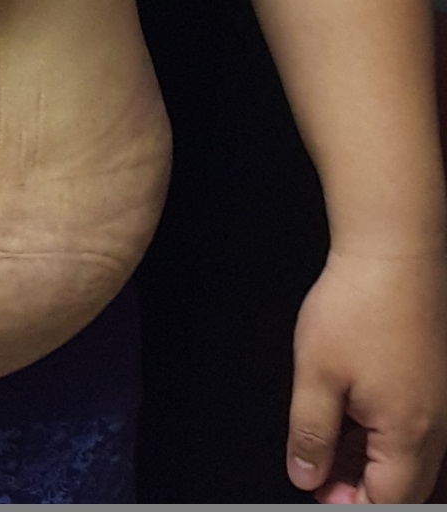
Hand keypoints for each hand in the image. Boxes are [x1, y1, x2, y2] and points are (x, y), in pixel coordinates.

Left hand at [287, 246, 446, 502]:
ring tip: (331, 440)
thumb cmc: (359, 304)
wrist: (394, 252)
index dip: (348, 504)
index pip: (386, 501)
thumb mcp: (316, 373)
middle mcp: (436, 426)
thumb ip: (310, 433)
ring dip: (373, 461)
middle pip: (404, 485)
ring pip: (410, 457)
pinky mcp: (437, 382)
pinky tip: (353, 414)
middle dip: (362, 488)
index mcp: (410, 434)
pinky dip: (385, 433)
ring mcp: (440, 404)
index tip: (317, 490)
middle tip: (320, 469)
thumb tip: (307, 475)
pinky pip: (415, 427)